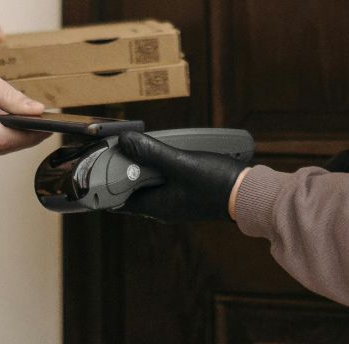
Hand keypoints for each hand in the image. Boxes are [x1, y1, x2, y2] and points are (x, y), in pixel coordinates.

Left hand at [116, 131, 251, 221]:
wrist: (248, 194)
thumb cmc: (216, 183)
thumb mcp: (181, 163)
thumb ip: (152, 152)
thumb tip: (124, 140)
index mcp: (156, 206)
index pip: (119, 200)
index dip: (107, 183)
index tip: (100, 164)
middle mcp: (163, 206)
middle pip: (132, 189)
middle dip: (125, 169)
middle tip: (121, 147)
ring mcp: (176, 201)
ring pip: (149, 183)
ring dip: (143, 166)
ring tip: (141, 146)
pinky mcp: (187, 193)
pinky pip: (164, 181)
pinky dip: (159, 167)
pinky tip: (165, 152)